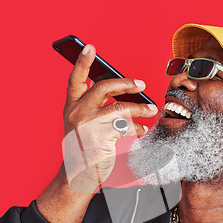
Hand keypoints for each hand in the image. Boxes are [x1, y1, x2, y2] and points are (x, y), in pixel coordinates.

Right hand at [62, 44, 157, 191]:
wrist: (78, 175)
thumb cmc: (85, 147)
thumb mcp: (81, 122)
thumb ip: (91, 104)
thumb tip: (110, 86)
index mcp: (71, 106)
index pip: (75, 79)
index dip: (82, 61)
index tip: (90, 47)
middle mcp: (76, 113)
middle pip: (103, 87)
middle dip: (126, 83)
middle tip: (141, 84)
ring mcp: (87, 125)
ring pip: (120, 108)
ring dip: (140, 108)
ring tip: (151, 109)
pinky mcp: (99, 138)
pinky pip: (125, 126)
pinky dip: (138, 127)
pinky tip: (142, 130)